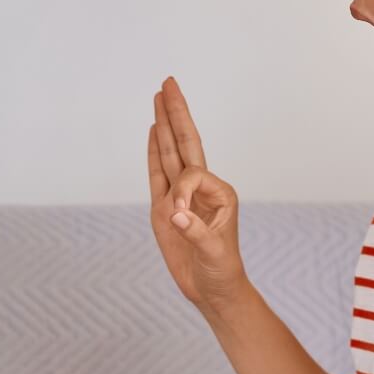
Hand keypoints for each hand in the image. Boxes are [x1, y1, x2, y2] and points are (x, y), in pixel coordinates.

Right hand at [147, 76, 247, 310]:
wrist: (213, 290)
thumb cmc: (222, 271)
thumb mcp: (213, 252)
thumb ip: (194, 231)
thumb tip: (175, 213)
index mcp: (219, 194)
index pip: (193, 175)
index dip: (182, 192)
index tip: (178, 219)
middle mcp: (200, 189)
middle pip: (184, 143)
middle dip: (177, 113)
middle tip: (169, 83)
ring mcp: (181, 197)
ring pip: (169, 154)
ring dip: (163, 125)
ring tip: (158, 98)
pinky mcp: (165, 209)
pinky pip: (157, 174)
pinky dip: (153, 152)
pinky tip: (151, 132)